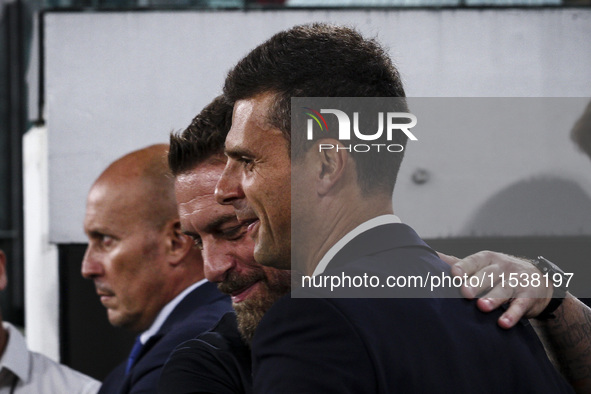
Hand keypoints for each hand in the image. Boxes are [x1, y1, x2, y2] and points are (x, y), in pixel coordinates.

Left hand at [437, 251, 552, 328]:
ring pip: (504, 288)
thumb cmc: (499, 273)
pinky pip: (520, 305)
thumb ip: (458, 263)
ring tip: (482, 307)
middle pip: (488, 274)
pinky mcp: (529, 295)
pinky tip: (503, 323)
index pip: (473, 261)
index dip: (463, 267)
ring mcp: (516, 280)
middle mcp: (502, 267)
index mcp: (487, 259)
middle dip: (476, 283)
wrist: (538, 279)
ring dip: (493, 298)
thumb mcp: (481, 265)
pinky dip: (512, 314)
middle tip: (465, 293)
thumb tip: (431, 255)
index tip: (453, 274)